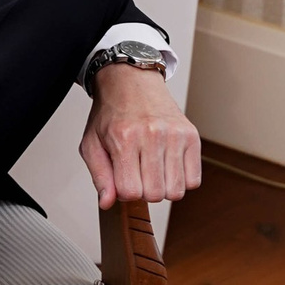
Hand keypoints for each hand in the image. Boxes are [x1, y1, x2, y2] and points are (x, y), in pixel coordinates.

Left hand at [80, 62, 200, 207]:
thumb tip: (107, 203)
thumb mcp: (91, 143)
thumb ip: (99, 176)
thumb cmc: (111, 113)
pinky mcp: (191, 136)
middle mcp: (152, 135)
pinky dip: (181, 180)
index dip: (124, 192)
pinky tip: (168, 166)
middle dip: (144, 192)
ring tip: (153, 170)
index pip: (130, 192)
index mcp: (124, 139)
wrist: (131, 81)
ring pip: (176, 191)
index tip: (123, 179)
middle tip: (138, 174)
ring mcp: (175, 135)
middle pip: (154, 195)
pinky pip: (193, 180)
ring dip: (163, 187)